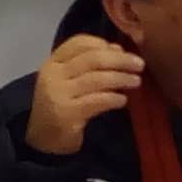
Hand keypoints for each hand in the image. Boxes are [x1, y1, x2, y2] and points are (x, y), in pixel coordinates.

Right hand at [26, 33, 144, 154]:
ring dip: (121, 78)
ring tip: (136, 81)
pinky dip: (113, 99)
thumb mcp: (68, 80)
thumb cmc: (60, 105)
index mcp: (53, 62)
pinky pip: (96, 101)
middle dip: (120, 60)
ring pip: (96, 79)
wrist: (42, 139)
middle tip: (139, 64)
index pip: (79, 43)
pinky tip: (123, 100)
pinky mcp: (67, 114)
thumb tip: (117, 49)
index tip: (122, 50)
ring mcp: (58, 94)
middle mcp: (53, 74)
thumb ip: (88, 64)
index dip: (103, 44)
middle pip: (92, 59)